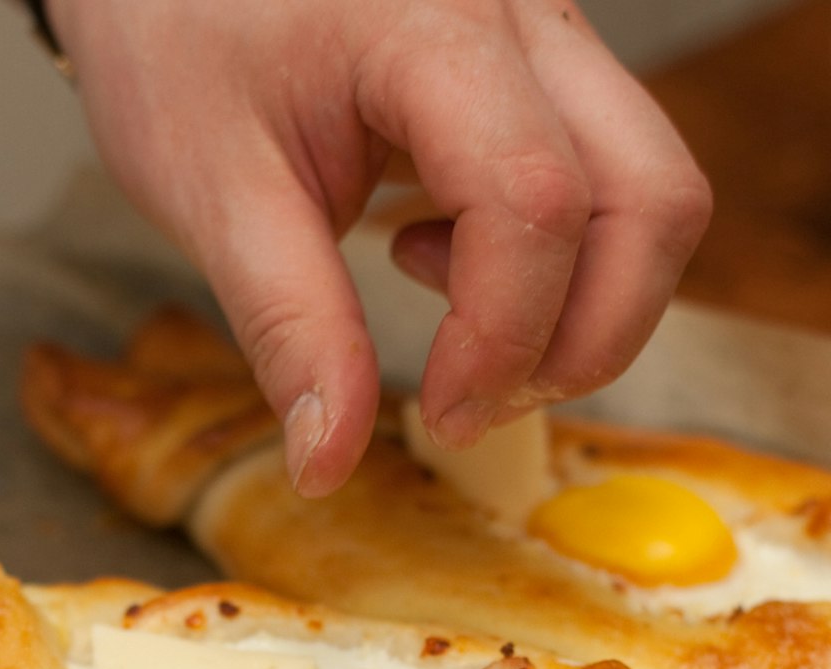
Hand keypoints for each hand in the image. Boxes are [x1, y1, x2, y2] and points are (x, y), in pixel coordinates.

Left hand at [49, 0, 710, 495]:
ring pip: (654, 189)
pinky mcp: (546, 68)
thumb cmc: (177, 35)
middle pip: (653, 196)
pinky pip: (612, 175)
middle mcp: (524, 15)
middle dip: (587, 335)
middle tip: (473, 399)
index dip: (502, 337)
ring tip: (450, 313)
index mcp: (431, 25)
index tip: (440, 411)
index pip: (533, 201)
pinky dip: (559, 258)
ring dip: (583, 301)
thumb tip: (330, 461)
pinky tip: (443, 251)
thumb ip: (288, 326)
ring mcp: (550, 34)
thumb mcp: (212, 188)